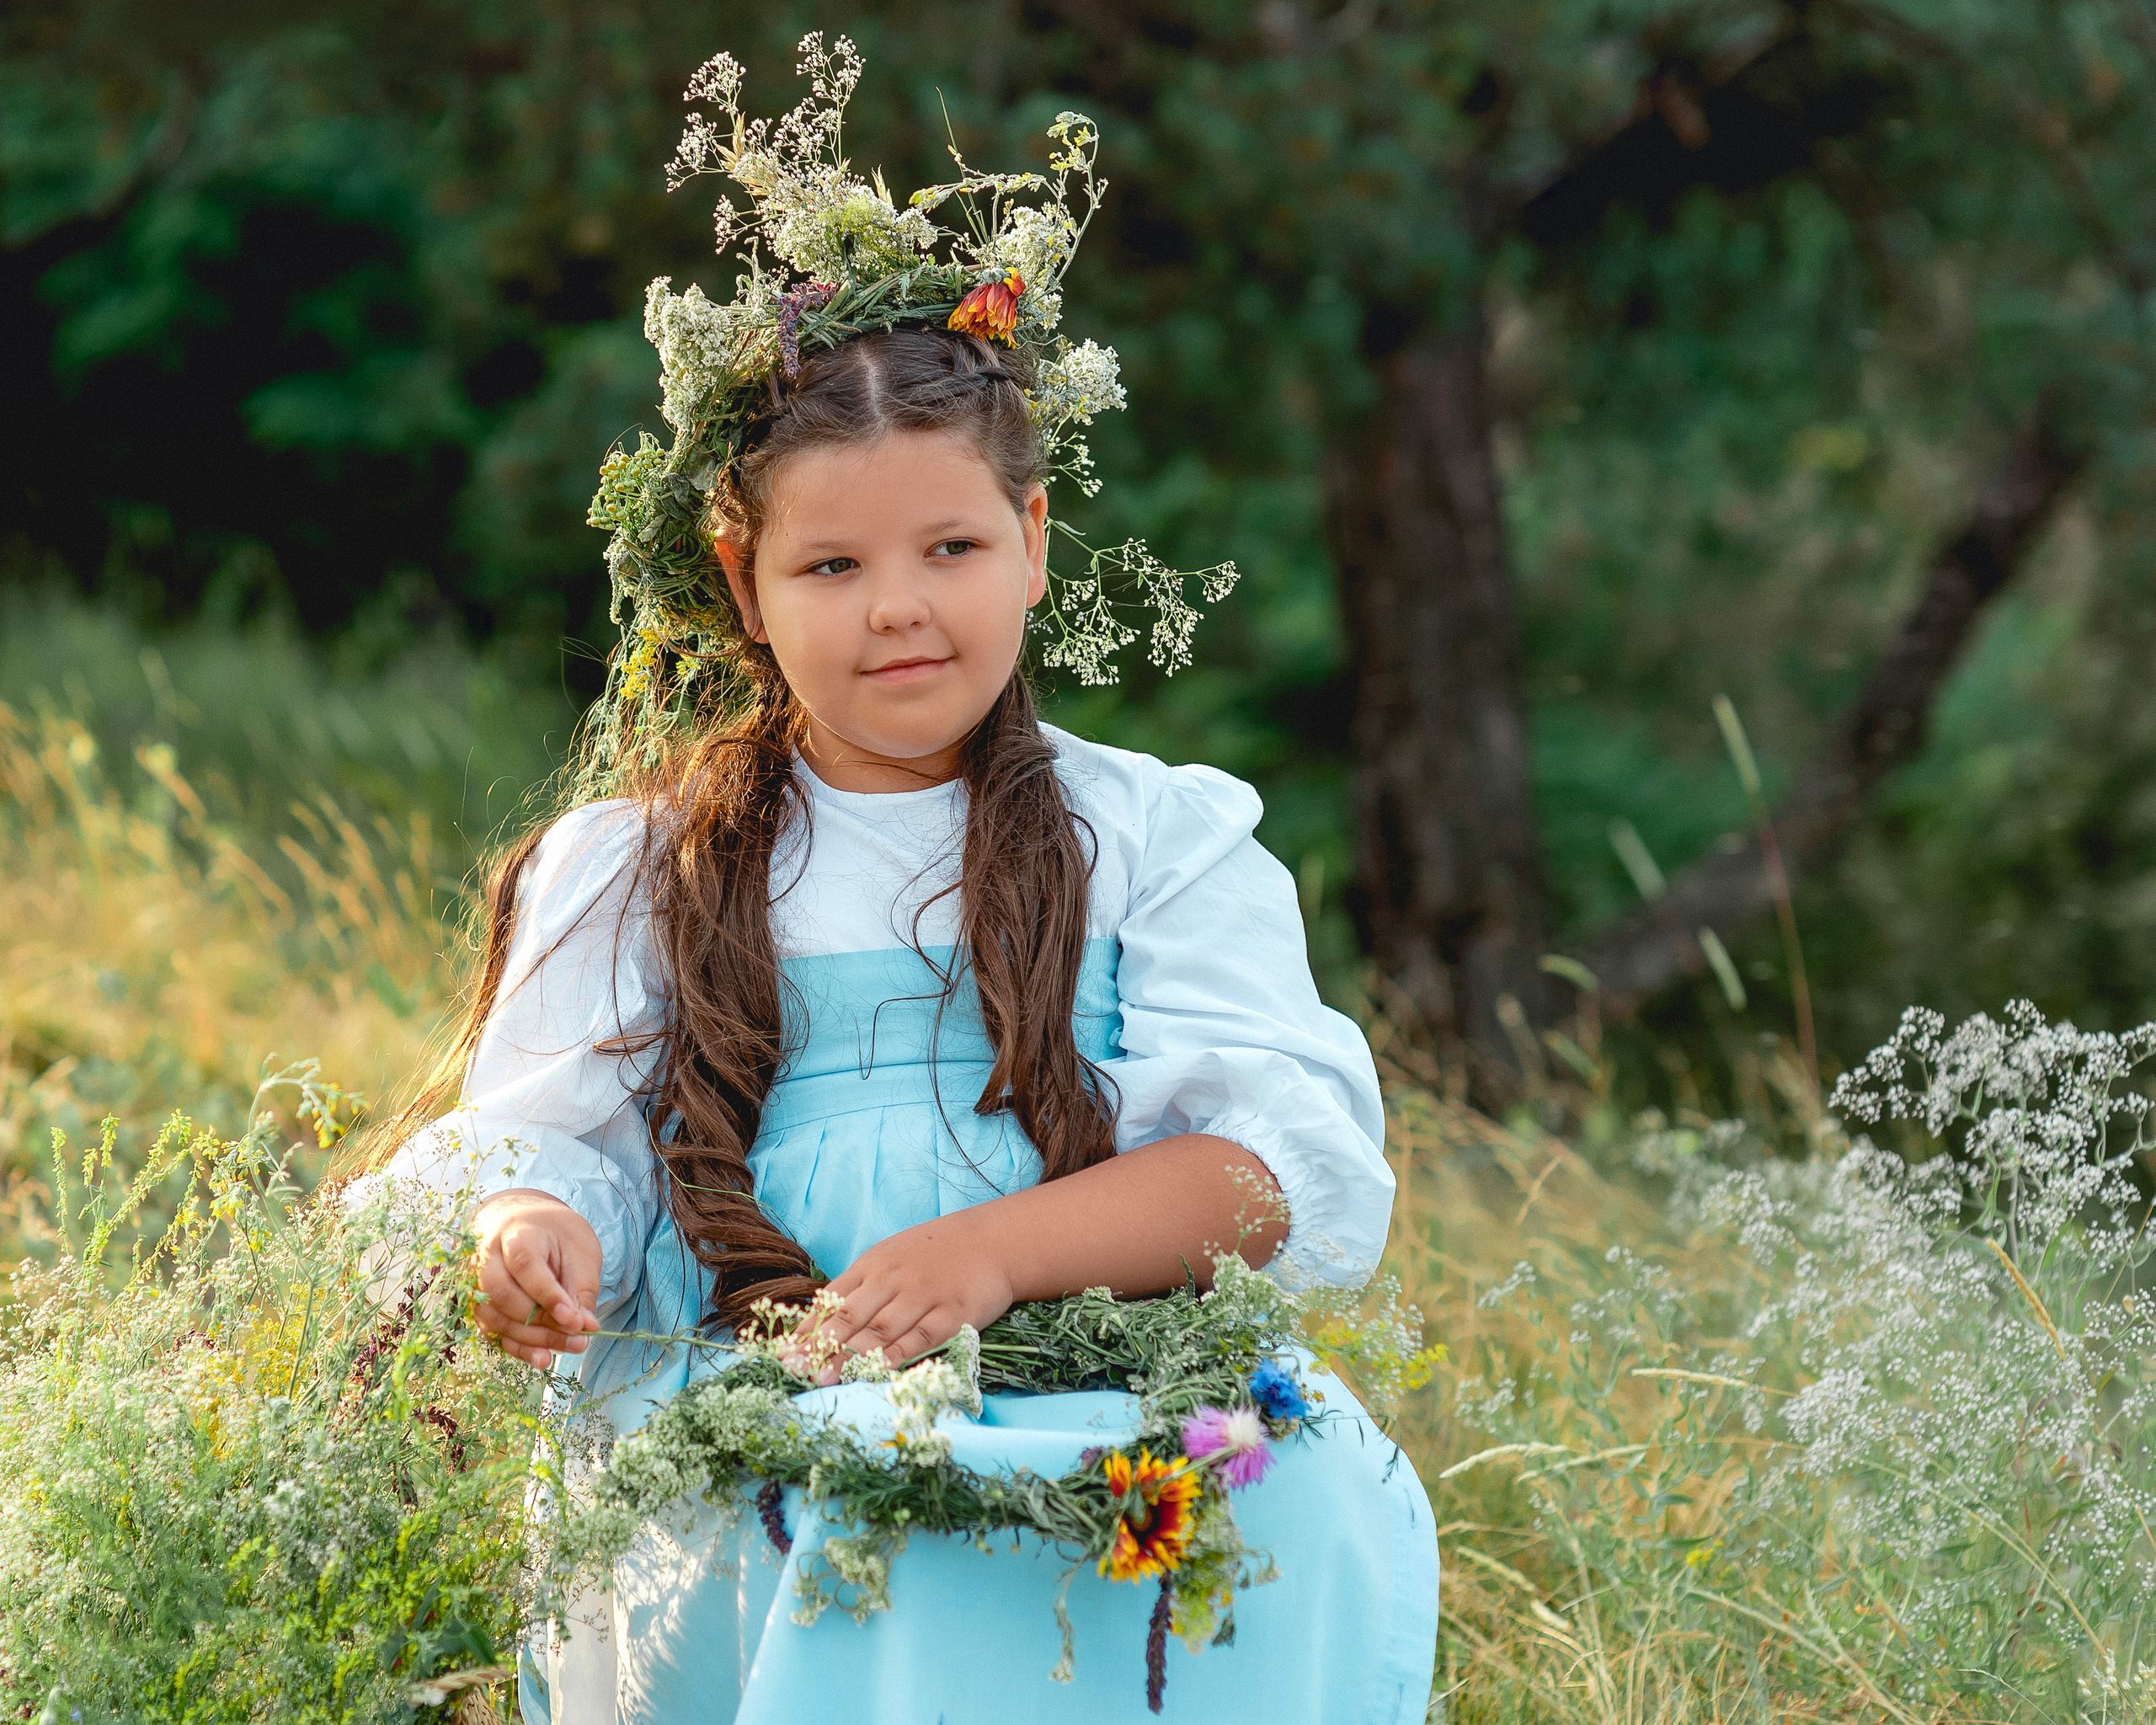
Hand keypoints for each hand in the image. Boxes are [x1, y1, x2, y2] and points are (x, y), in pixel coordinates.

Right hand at [471, 1188, 601, 1367]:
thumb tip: (585, 1327)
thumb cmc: (556, 1235)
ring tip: (572, 1347)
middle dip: (541, 1322)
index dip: (548, 1296)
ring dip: (533, 1340)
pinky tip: (544, 1358)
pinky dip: (519, 1349)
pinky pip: (493, 1333)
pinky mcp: (478, 1307)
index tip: (575, 1320)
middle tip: (579, 1337)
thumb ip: (581, 1288)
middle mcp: (485, 1258)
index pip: (524, 1265)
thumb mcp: (580, 1251)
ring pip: (494, 1319)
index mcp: (514, 1233)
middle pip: (501, 1295)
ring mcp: (474, 1284)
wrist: (523, 1223)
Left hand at [792, 1212, 1015, 1385]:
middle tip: (792, 1370)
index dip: (806, 1328)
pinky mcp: (951, 1314)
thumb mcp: (891, 1257)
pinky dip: (896, 1356)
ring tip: (822, 1378)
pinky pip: (920, 1338)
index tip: (781, 1353)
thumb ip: (859, 1287)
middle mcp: (893, 1279)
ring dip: (848, 1357)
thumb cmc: (935, 1254)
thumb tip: (818, 1320)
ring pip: (879, 1330)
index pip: (831, 1299)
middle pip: (850, 1317)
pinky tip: (875, 1372)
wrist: (994, 1241)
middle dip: (818, 1346)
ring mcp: (922, 1296)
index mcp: (873, 1265)